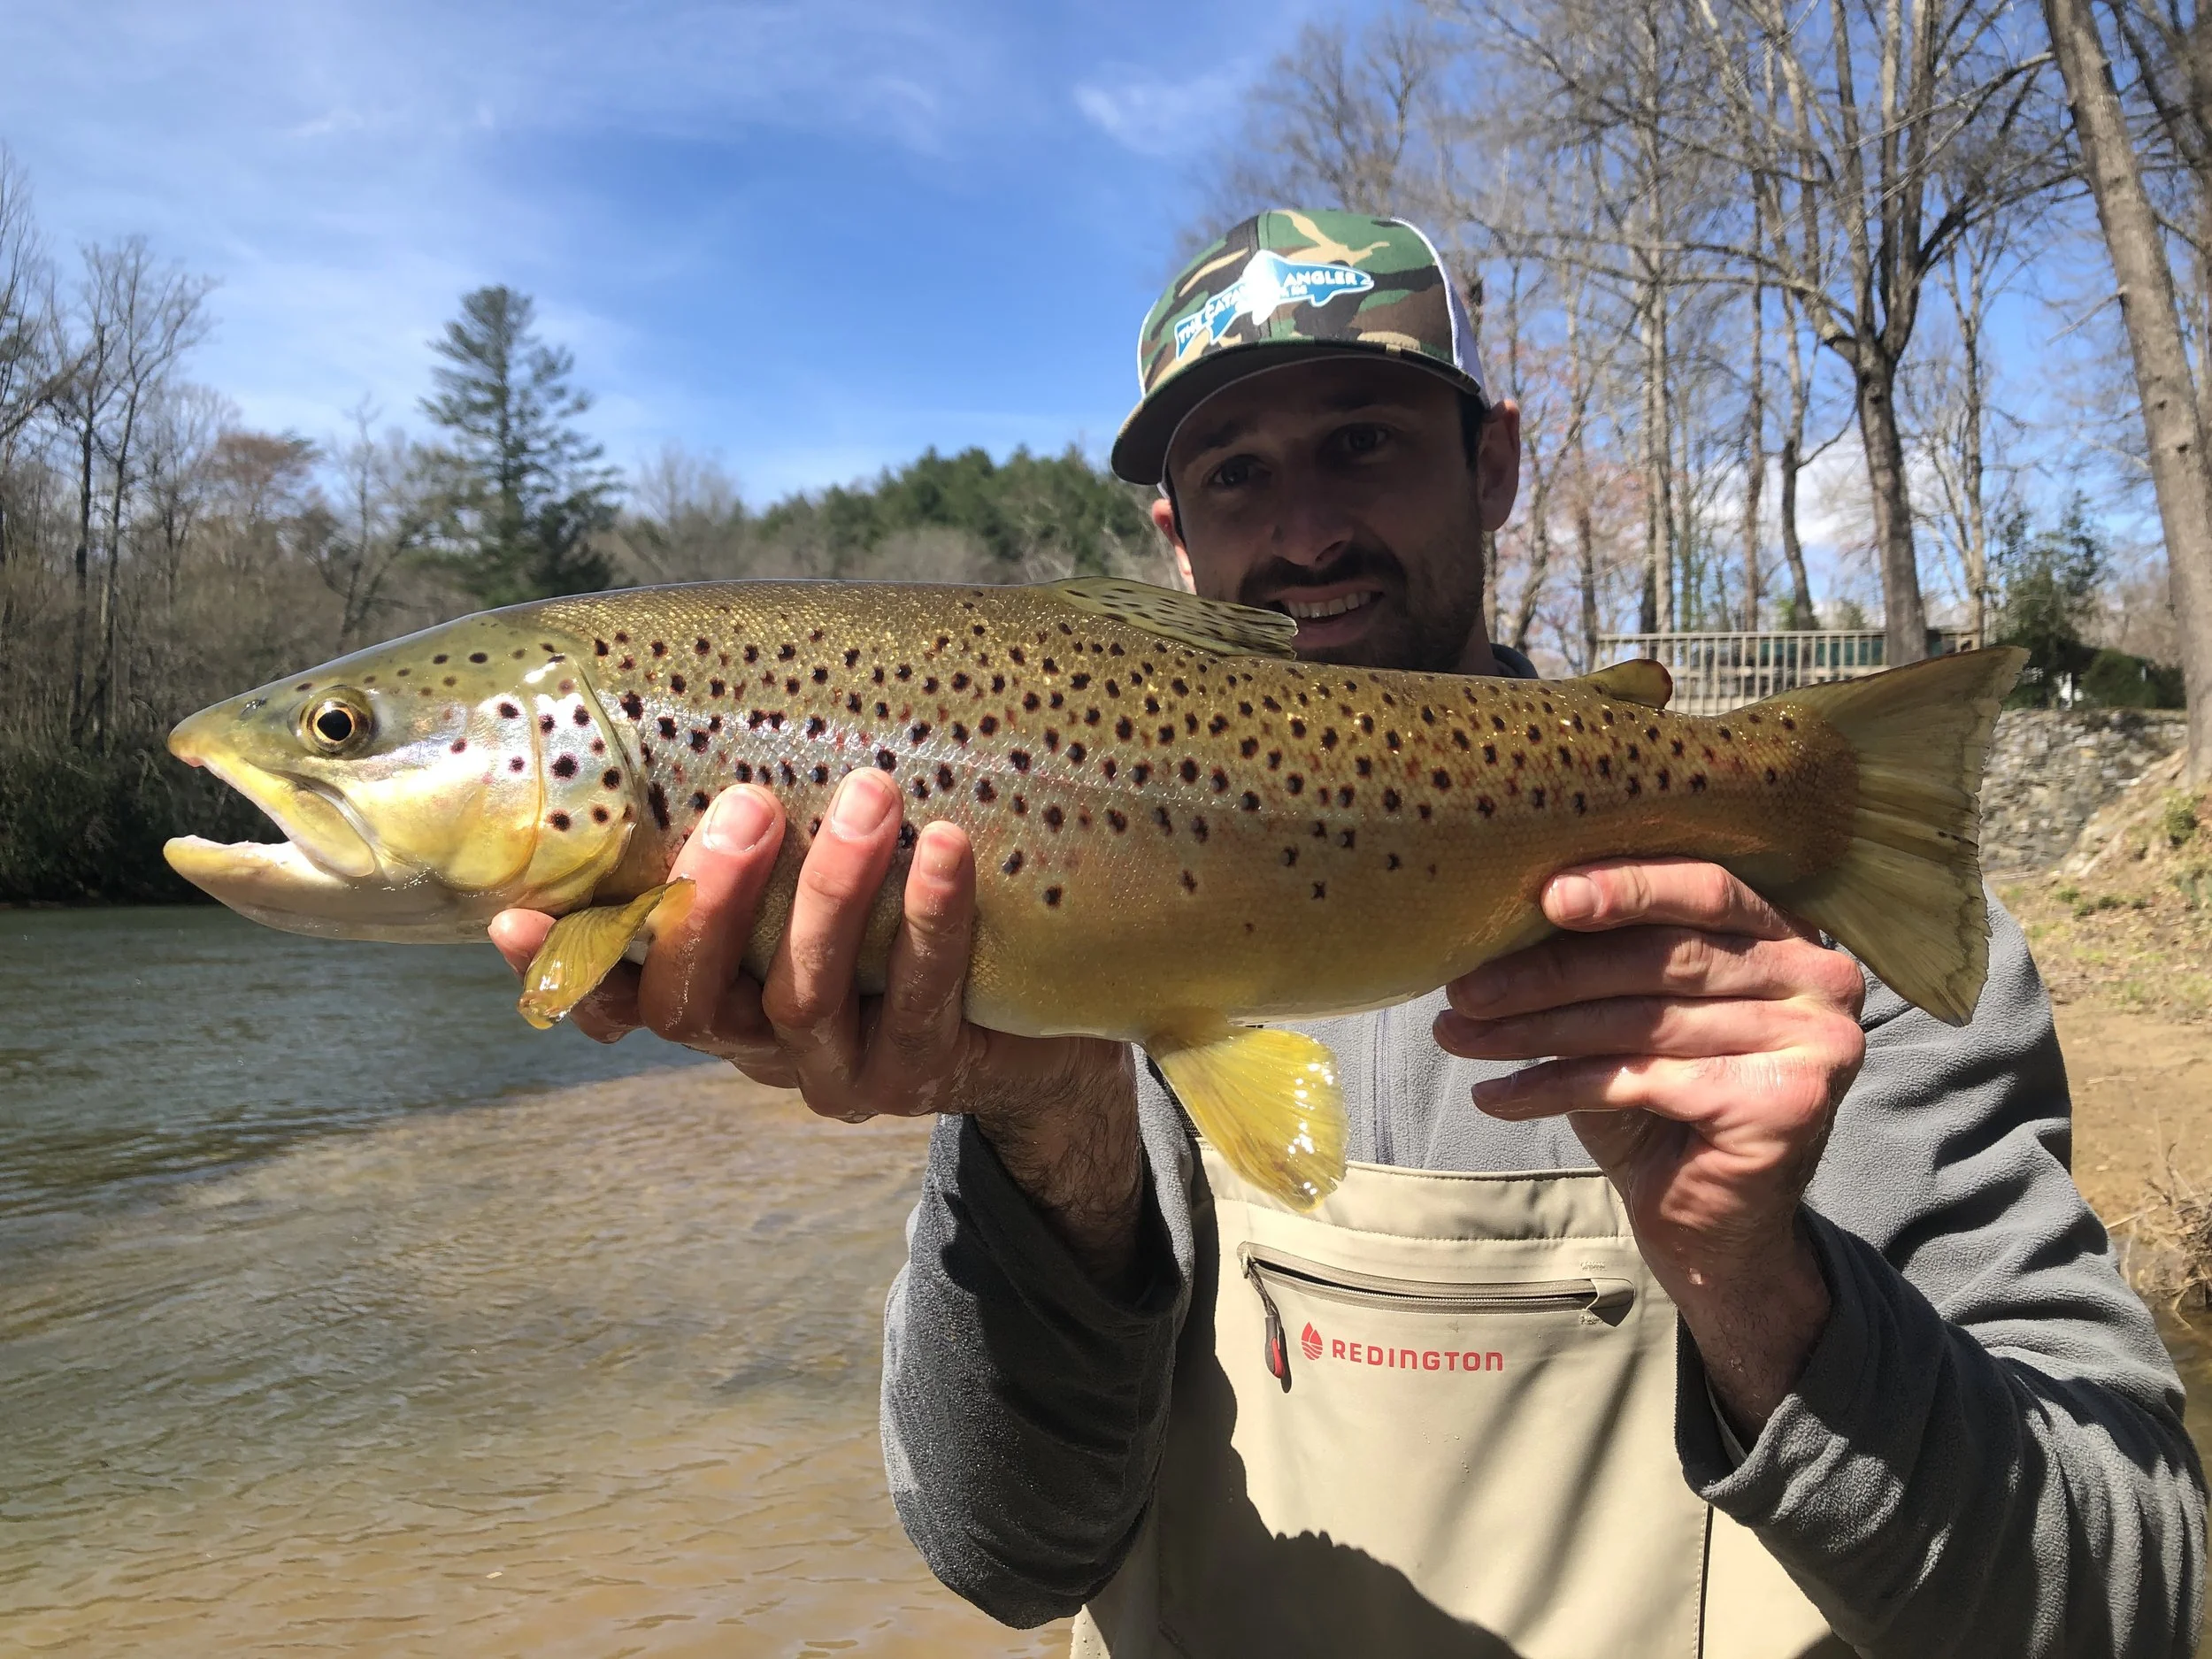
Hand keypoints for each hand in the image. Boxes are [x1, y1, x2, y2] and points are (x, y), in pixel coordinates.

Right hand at [489, 773, 1144, 1283]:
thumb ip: (753, 827)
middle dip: (709, 901)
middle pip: (694, 1001)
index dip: (560, 965)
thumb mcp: (812, 874)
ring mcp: (840, 1073)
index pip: (612, 994)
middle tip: (744, 806)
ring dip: (831, 892)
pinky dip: (929, 922)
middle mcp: (757, 1046)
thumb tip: (692, 694)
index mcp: (713, 996)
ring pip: (802, 996)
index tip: (513, 911)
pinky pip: (918, 1000)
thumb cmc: (894, 914)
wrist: (1031, 1019)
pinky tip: (945, 850)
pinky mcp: (925, 1073)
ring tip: (872, 794)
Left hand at [1433, 858, 1865, 1430]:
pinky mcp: (1782, 1107)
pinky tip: (1495, 1094)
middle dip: (1550, 972)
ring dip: (1534, 1030)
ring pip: (1642, 1021)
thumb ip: (1603, 956)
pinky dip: (1552, 1087)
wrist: (1713, 1224)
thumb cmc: (1664, 1100)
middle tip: (1465, 987)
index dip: (1626, 887)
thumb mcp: (1633, 1013)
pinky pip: (1639, 1080)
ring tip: (1460, 1036)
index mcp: (1789, 933)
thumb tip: (1498, 909)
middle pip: (1664, 958)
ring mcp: (1814, 1045)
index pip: (1707, 886)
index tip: (1545, 896)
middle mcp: (1821, 980)